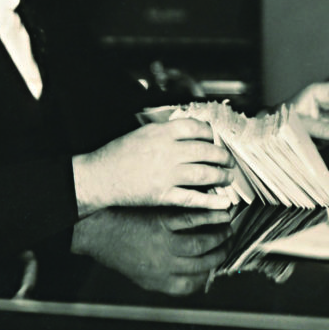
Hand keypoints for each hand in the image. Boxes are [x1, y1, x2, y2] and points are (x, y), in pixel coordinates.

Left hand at [71, 207, 233, 295]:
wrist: (97, 231)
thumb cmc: (118, 251)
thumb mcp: (140, 275)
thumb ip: (166, 278)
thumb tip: (195, 276)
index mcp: (160, 282)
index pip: (194, 283)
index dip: (210, 273)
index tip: (218, 264)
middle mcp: (165, 266)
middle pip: (204, 262)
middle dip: (221, 252)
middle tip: (230, 242)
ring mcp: (164, 243)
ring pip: (202, 241)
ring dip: (220, 234)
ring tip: (228, 227)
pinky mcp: (162, 221)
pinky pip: (192, 220)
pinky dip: (209, 216)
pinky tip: (218, 211)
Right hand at [73, 119, 234, 215]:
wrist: (99, 176)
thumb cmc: (116, 153)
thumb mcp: (141, 132)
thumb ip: (165, 132)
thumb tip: (190, 133)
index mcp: (160, 132)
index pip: (195, 127)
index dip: (209, 133)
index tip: (214, 138)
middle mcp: (167, 151)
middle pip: (204, 150)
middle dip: (222, 156)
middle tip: (229, 160)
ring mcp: (166, 174)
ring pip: (203, 174)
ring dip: (220, 176)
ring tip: (228, 177)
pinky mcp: (162, 195)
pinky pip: (192, 198)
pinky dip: (210, 201)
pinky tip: (223, 202)